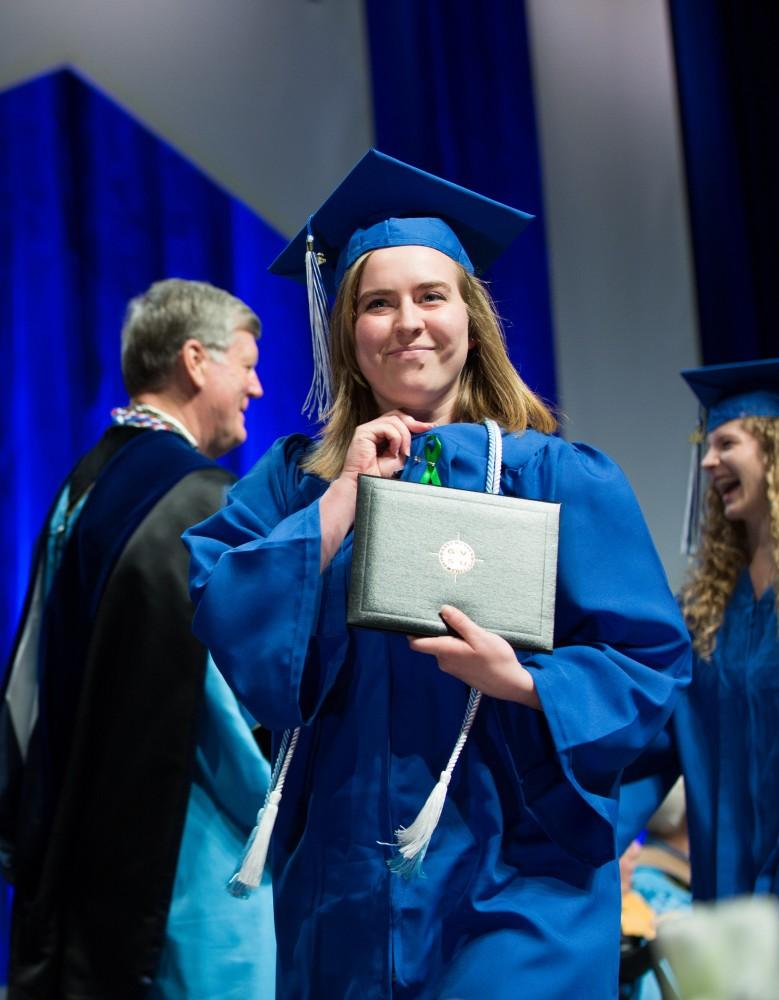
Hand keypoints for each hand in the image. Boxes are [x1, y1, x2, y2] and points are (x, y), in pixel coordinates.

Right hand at [340, 411, 432, 482]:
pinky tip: (394, 452)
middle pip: (397, 415)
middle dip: (413, 423)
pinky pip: (387, 427)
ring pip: (394, 420)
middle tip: (424, 432)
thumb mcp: (399, 456)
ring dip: (404, 436)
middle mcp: (373, 428)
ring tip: (405, 452)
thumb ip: (407, 443)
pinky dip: (396, 438)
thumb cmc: (379, 475)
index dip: (415, 422)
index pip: (399, 419)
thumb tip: (423, 430)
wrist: (365, 485)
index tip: (430, 428)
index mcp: (381, 433)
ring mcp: (367, 429)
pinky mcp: (363, 432)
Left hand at [409, 605, 540, 708]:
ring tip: (465, 626)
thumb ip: (460, 623)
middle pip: (429, 642)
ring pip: (442, 647)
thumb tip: (443, 609)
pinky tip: (471, 640)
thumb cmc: (497, 660)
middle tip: (449, 614)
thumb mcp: (480, 637)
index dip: (413, 629)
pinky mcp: (459, 670)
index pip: (416, 643)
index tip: (418, 615)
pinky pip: (451, 653)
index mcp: (445, 651)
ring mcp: (451, 667)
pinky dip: (456, 645)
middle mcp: (443, 661)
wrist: (510, 684)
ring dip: (449, 636)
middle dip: (436, 628)